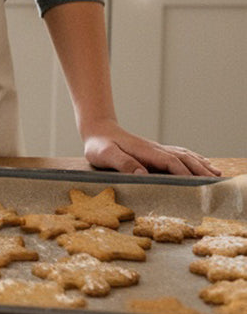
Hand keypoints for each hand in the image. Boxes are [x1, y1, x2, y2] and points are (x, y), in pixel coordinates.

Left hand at [81, 118, 220, 176]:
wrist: (97, 128)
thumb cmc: (98, 144)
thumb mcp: (105, 154)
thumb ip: (122, 163)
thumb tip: (142, 173)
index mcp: (145, 151)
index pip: (171, 162)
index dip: (185, 173)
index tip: (198, 184)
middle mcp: (154, 149)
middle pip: (183, 158)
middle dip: (200, 170)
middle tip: (216, 182)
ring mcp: (155, 149)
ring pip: (183, 155)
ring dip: (200, 164)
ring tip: (216, 173)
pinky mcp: (154, 151)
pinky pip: (178, 153)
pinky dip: (193, 158)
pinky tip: (201, 162)